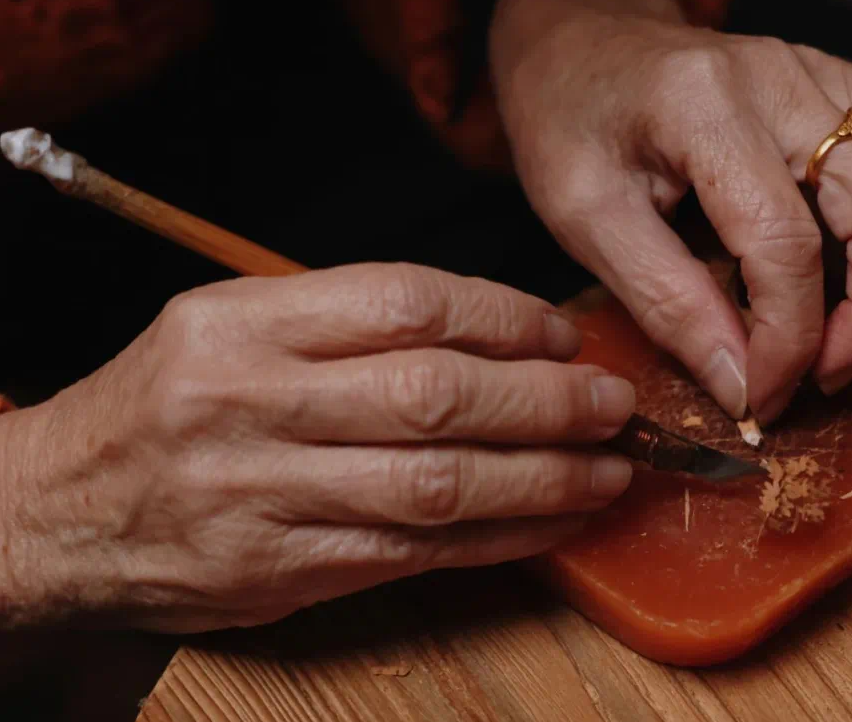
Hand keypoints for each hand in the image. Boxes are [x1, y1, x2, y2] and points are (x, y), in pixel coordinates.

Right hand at [1, 264, 634, 631]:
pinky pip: (413, 553)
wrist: (61, 513)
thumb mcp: (227, 327)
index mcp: (242, 323)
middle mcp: (252, 402)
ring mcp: (265, 493)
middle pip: (433, 394)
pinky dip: (497, 539)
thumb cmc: (162, 408)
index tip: (559, 334)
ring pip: (435, 483)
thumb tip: (487, 333)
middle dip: (544, 401)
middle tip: (611, 401)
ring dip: (540, 478)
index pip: (402, 302)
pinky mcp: (279, 570)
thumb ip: (341, 321)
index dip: (502, 318)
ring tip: (606, 468)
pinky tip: (551, 523)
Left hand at [490, 0, 851, 423]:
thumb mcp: (584, 220)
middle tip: (825, 373)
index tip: (760, 399)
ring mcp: (827, 70)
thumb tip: (743, 386)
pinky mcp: (849, 77)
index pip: (785, 246)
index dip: (788, 344)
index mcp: (703, 111)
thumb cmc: (570, 126)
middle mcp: (783, 79)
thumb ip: (666, 303)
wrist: (582, 46)